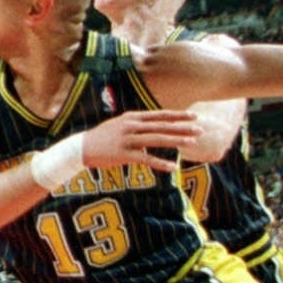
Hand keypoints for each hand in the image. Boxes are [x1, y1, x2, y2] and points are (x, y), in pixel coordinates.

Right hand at [80, 111, 202, 170]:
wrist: (81, 147)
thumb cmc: (102, 137)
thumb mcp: (120, 124)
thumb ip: (137, 123)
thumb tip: (154, 125)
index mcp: (132, 117)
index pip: (160, 115)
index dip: (178, 115)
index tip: (194, 115)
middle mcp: (132, 126)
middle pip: (162, 126)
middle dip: (183, 128)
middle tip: (200, 129)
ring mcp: (128, 140)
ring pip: (157, 140)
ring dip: (176, 141)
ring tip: (192, 143)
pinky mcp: (123, 154)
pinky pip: (146, 159)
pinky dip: (160, 163)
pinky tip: (172, 167)